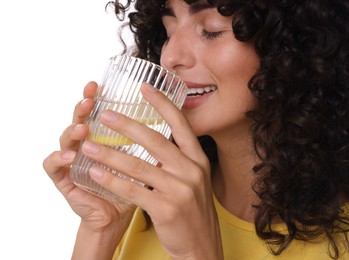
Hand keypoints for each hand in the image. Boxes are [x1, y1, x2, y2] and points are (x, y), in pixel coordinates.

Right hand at [42, 81, 133, 232]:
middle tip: (91, 96)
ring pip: (65, 138)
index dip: (98, 97)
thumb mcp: (140, 161)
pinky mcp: (64, 179)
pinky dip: (59, 158)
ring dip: (72, 130)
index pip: (97, 112)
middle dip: (83, 106)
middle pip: (79, 119)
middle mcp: (85, 144)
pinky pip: (53, 166)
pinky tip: (71, 156)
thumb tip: (171, 122)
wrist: (118, 215)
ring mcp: (71, 160)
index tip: (103, 85)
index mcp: (102, 137)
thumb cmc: (130, 186)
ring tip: (83, 126)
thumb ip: (147, 144)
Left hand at [82, 83, 223, 258]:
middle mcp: (192, 170)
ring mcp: (180, 189)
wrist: (201, 244)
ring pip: (138, 165)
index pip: (180, 124)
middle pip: (155, 140)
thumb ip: (178, 158)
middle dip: (127, 125)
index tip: (144, 88)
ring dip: (110, 154)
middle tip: (105, 114)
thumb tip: (155, 138)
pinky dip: (112, 180)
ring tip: (89, 146)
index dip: (162, 104)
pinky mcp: (166, 208)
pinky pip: (133, 190)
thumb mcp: (194, 178)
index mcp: (198, 159)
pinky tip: (96, 173)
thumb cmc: (192, 209)